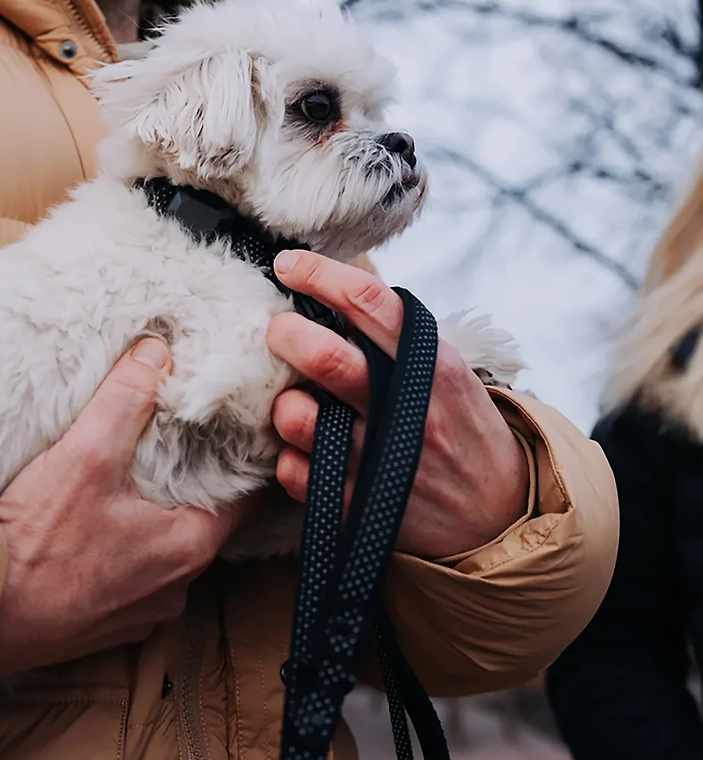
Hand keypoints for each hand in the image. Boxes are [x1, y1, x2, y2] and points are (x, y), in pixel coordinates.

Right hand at [0, 338, 251, 681]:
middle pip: (209, 522)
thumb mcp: (85, 457)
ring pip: (173, 550)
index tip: (241, 434)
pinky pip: (141, 575)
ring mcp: (145, 611)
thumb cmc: (34, 547)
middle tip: (192, 445)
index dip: (245, 462)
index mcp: (189, 546)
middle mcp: (178, 586)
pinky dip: (136, 547)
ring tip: (148, 480)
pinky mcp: (111, 623)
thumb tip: (156, 353)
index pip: (246, 497)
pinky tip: (109, 525)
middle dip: (202, 484)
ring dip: (165, 518)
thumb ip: (126, 400)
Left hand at [267, 251, 528, 558]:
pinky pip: (294, 470)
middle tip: (278, 330)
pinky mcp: (358, 504)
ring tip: (296, 401)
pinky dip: (291, 455)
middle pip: (325, 358)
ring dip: (285, 403)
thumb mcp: (448, 373)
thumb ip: (398, 341)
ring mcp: (380, 460)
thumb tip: (331, 303)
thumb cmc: (463, 429)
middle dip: (286, 334)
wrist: (498, 513)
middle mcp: (405, 409)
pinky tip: (310, 451)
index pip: (369, 302)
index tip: (288, 264)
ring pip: (298, 417)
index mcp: (432, 366)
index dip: (319, 274)